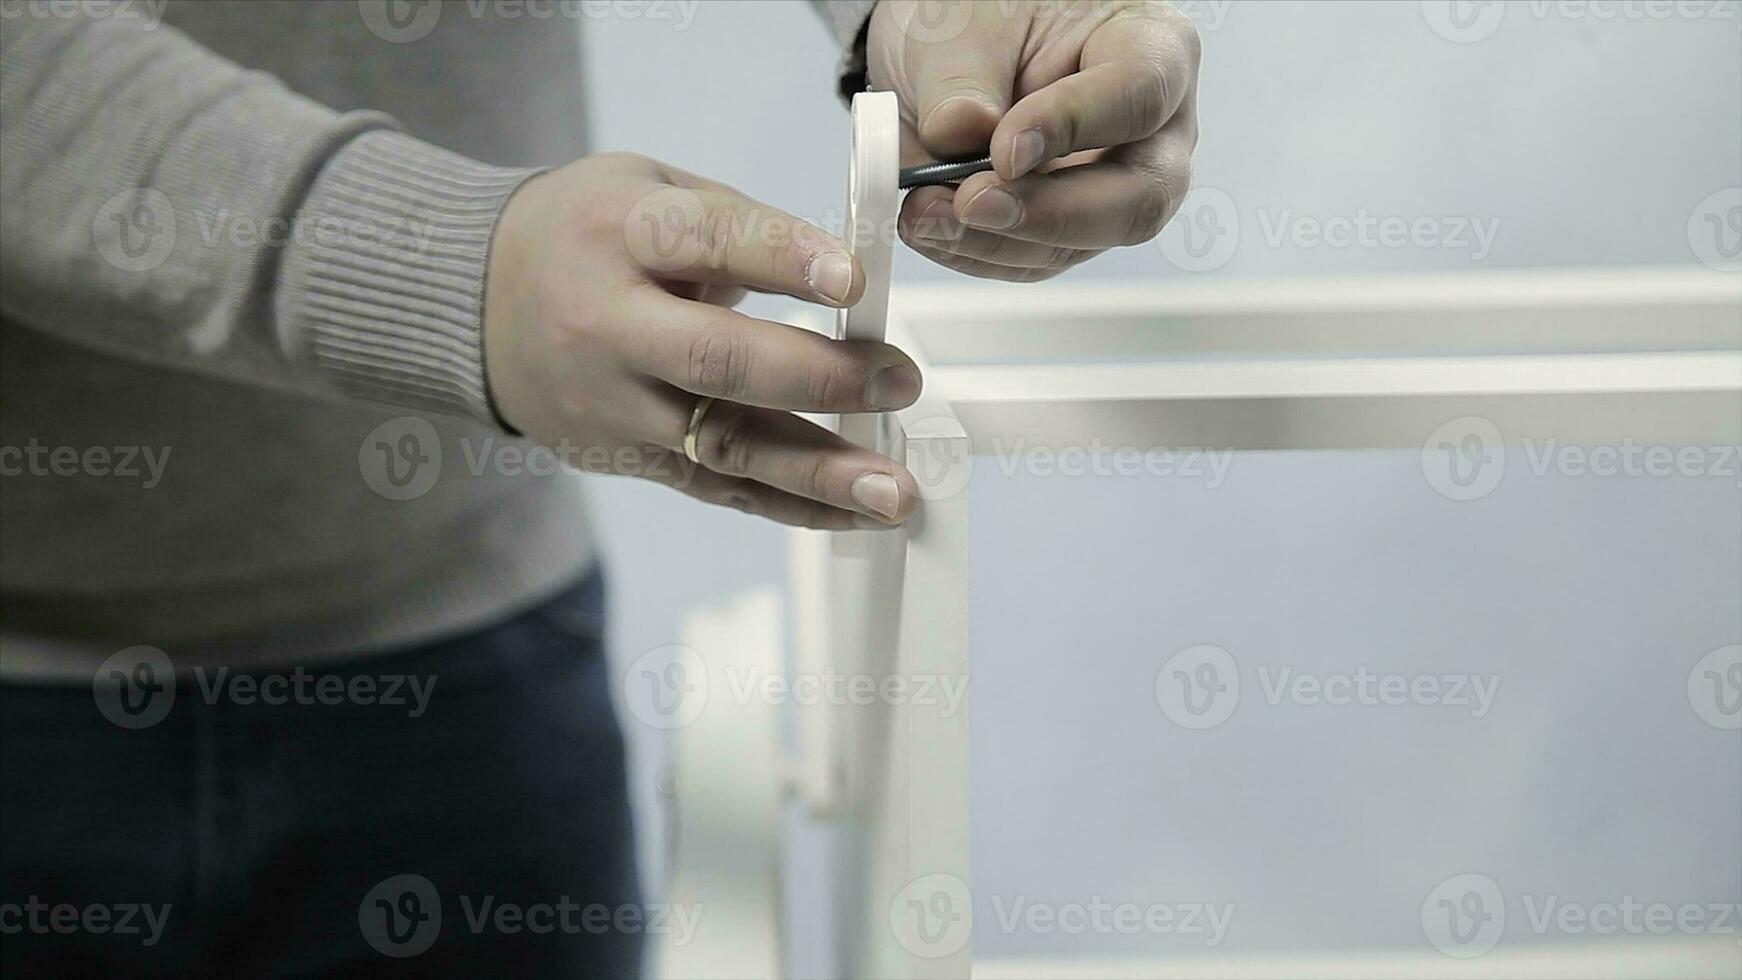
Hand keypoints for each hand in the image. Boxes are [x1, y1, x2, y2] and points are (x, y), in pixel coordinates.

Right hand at [483, 152, 922, 528]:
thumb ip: (735, 223)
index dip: (781, 258)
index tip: (854, 275)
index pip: (704, 242)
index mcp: (620, 233)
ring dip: (817, 473)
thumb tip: (842, 273)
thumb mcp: (648, 187)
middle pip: (715, 360)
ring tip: (892, 492)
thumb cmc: (587, 233)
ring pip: (721, 445)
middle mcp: (609, 325)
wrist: (476, 300)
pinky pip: (715, 488)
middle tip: (897, 382)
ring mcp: (615, 403)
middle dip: (817, 378)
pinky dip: (789, 505)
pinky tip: (854, 513)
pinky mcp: (626, 455)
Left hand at [869, 0, 1200, 280]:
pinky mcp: (1064, 227)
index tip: (1005, 149)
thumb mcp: (962, 24)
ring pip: (1078, 245)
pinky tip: (932, 225)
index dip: (1073, 127)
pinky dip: (974, 251)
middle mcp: (1149, 131)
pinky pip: (1030, 259)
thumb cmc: (983, 12)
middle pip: (1137, 199)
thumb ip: (961, 78)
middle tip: (972, 203)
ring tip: (925, 212)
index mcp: (1151, 47)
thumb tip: (958, 133)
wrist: (947, 45)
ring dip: (993, 241)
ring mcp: (1110, 188)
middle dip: (1046, 214)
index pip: (1139, 95)